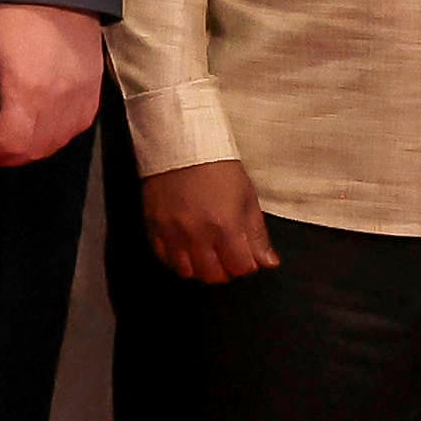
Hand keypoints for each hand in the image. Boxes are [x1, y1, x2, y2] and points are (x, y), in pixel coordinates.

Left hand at [0, 4, 104, 168]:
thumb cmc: (12, 18)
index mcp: (27, 92)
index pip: (12, 146)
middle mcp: (58, 105)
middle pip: (33, 152)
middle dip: (7, 148)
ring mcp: (80, 103)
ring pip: (54, 146)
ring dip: (30, 144)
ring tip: (14, 119)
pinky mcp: (94, 99)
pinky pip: (72, 132)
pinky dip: (52, 134)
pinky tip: (38, 114)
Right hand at [142, 159, 279, 283]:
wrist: (181, 144)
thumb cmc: (216, 167)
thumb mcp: (247, 197)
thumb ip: (257, 235)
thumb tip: (267, 261)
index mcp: (226, 226)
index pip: (241, 267)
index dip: (246, 265)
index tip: (245, 256)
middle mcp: (198, 233)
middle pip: (213, 275)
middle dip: (224, 270)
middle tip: (226, 257)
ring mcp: (172, 230)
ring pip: (186, 271)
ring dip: (198, 268)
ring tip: (204, 254)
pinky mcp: (153, 224)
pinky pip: (162, 256)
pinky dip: (174, 259)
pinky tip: (183, 248)